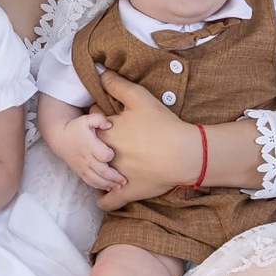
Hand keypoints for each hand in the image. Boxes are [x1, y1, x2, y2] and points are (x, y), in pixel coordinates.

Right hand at [59, 112, 125, 192]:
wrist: (61, 138)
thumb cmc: (77, 128)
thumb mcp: (86, 119)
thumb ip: (99, 119)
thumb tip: (109, 125)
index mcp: (89, 145)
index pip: (103, 155)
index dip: (110, 156)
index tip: (113, 154)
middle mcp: (86, 158)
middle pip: (102, 171)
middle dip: (114, 177)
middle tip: (125, 181)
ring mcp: (82, 167)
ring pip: (96, 179)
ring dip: (109, 184)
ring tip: (120, 187)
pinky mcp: (80, 172)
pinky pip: (90, 182)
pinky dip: (100, 186)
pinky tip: (109, 187)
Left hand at [92, 70, 203, 202]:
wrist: (184, 153)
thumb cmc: (162, 125)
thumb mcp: (139, 98)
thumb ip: (117, 85)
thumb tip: (100, 74)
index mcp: (105, 132)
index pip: (90, 122)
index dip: (98, 117)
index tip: (107, 117)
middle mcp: (105, 155)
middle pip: (91, 147)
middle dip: (96, 142)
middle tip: (109, 138)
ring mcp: (114, 176)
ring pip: (96, 173)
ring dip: (97, 168)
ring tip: (102, 163)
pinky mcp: (126, 192)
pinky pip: (109, 201)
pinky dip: (104, 199)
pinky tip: (102, 195)